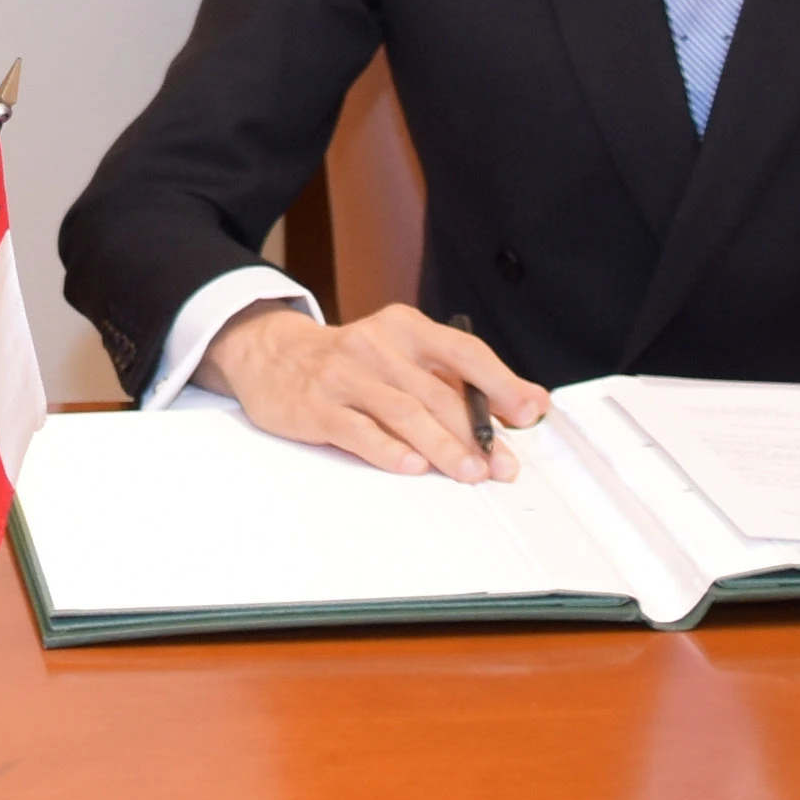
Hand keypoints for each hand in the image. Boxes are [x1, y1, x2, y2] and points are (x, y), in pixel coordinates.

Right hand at [193, 301, 550, 480]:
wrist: (271, 353)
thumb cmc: (349, 361)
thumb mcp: (400, 355)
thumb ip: (454, 379)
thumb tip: (518, 407)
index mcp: (406, 328)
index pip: (463, 352)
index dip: (501, 382)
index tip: (528, 410)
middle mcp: (377, 346)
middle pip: (437, 391)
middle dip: (475, 433)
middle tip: (500, 464)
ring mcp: (344, 375)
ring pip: (402, 412)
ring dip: (441, 445)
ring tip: (468, 471)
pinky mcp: (317, 405)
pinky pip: (358, 430)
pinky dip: (388, 450)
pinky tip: (411, 466)